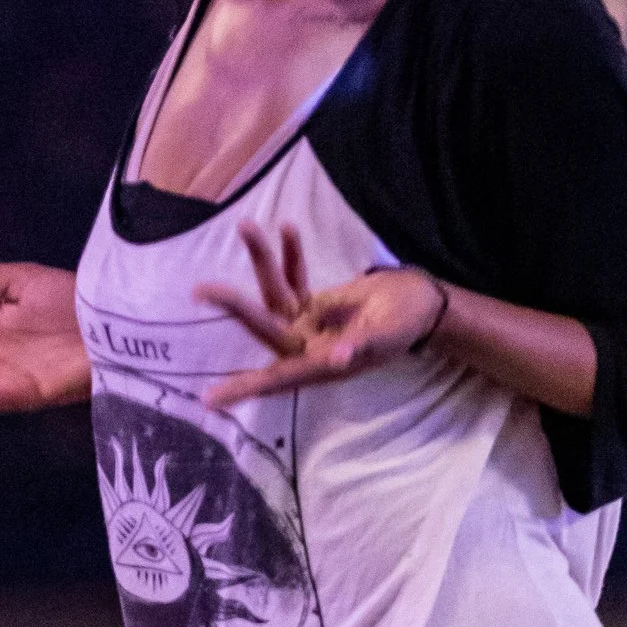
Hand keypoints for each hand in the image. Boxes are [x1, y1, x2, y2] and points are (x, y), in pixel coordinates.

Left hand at [198, 221, 448, 405]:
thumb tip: (337, 359)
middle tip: (203, 290)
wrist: (423, 302)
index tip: (209, 399)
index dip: (246, 388)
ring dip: (262, 263)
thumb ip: (362, 345)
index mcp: (323, 366)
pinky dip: (288, 258)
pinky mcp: (313, 304)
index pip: (280, 378)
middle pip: (266, 328)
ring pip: (274, 296)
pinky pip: (293, 280)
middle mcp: (308, 348)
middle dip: (236, 307)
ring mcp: (308, 325)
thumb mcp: (389, 333)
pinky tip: (285, 230)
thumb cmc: (409, 321)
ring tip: (247, 227)